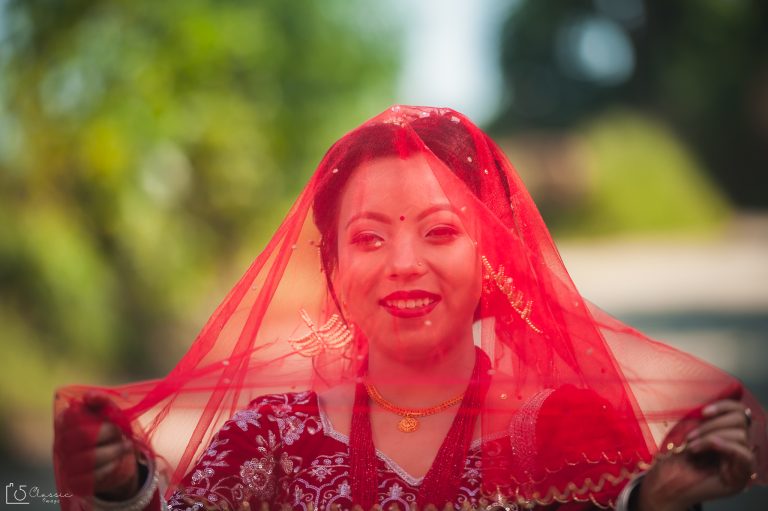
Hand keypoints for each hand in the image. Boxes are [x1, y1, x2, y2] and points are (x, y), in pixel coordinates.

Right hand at [54, 391, 140, 499]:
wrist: (117, 457)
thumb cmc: (110, 429)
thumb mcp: (109, 411)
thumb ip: (101, 400)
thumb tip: (89, 396)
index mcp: (65, 422)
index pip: (75, 418)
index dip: (98, 419)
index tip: (114, 421)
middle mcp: (60, 443)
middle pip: (83, 437)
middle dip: (109, 433)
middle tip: (122, 434)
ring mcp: (66, 464)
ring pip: (89, 459)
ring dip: (114, 451)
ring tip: (126, 446)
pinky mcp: (75, 483)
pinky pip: (93, 477)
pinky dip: (111, 467)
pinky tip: (117, 461)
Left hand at [638, 399, 755, 510]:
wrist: (668, 483)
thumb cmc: (676, 457)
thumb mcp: (689, 432)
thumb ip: (702, 419)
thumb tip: (705, 403)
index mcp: (728, 433)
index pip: (740, 411)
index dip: (724, 406)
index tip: (703, 411)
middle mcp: (739, 446)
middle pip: (741, 421)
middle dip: (713, 424)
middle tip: (691, 435)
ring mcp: (742, 462)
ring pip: (740, 435)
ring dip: (711, 436)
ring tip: (691, 445)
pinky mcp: (740, 476)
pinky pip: (743, 454)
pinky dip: (721, 445)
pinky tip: (701, 448)